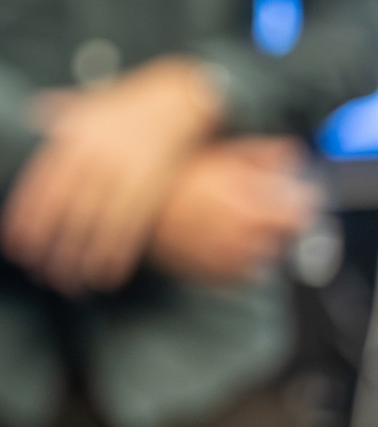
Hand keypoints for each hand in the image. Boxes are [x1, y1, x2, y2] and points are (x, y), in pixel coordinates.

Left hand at [0, 58, 224, 293]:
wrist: (180, 98)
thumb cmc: (131, 105)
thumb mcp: (91, 103)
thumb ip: (62, 111)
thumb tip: (37, 110)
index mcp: (72, 141)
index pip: (40, 187)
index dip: (26, 220)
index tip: (15, 246)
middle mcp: (93, 159)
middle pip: (64, 211)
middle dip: (50, 246)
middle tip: (38, 273)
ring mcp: (122, 174)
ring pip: (95, 225)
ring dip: (80, 258)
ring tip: (68, 283)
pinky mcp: (150, 189)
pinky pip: (130, 227)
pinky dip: (116, 254)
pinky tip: (105, 275)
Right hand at [147, 138, 318, 287]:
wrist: (124, 209)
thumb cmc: (168, 176)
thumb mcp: (213, 153)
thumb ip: (257, 154)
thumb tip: (291, 152)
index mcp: (248, 201)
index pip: (301, 209)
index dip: (299, 200)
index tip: (293, 193)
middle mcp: (243, 233)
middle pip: (288, 234)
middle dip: (281, 219)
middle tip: (264, 206)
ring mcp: (227, 257)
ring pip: (268, 255)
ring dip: (263, 241)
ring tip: (241, 224)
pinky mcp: (211, 274)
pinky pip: (244, 273)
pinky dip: (242, 260)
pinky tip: (224, 241)